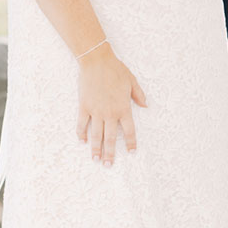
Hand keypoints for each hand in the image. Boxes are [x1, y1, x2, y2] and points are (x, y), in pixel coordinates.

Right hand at [76, 45, 146, 164]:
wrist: (96, 61)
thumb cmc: (116, 70)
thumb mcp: (132, 81)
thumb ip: (139, 95)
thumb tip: (146, 106)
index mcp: (123, 108)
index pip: (129, 130)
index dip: (130, 143)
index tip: (131, 153)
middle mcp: (110, 113)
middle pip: (110, 138)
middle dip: (110, 153)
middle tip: (108, 165)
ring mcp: (96, 111)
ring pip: (96, 134)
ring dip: (96, 149)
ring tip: (96, 160)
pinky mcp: (84, 107)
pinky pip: (82, 124)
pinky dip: (81, 134)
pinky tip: (82, 142)